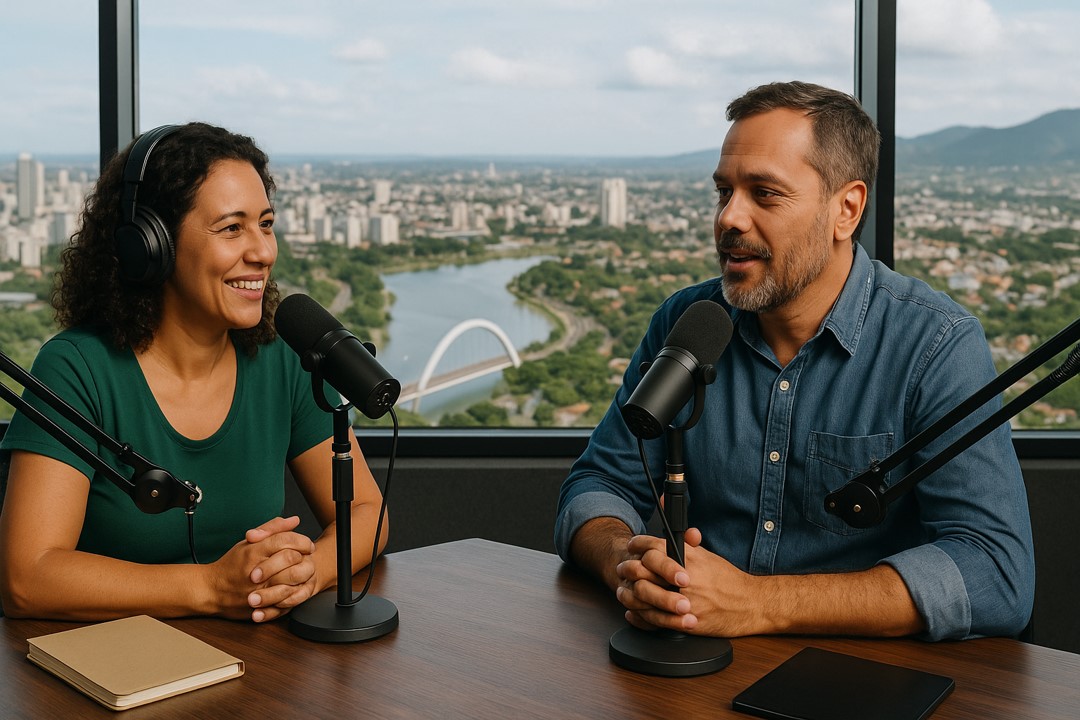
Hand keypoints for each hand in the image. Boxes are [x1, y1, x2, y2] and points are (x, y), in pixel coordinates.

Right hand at [209, 516, 316, 622]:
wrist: (210, 590)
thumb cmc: (231, 564)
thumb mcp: (249, 542)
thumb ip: (272, 529)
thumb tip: (295, 520)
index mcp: (254, 551)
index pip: (285, 540)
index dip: (302, 541)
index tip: (307, 545)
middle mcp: (256, 569)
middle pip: (291, 558)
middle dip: (304, 557)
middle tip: (307, 558)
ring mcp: (258, 589)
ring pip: (291, 580)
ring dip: (302, 576)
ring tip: (303, 573)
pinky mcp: (259, 605)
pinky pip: (284, 600)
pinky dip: (294, 594)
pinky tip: (294, 588)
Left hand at [615, 528, 765, 636]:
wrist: (751, 604)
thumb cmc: (729, 581)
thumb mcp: (708, 556)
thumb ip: (689, 545)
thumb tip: (681, 530)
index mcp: (688, 558)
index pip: (652, 546)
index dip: (637, 544)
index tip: (632, 547)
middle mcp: (684, 577)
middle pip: (642, 570)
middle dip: (628, 569)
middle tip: (624, 569)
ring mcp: (684, 600)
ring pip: (644, 596)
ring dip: (630, 595)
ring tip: (625, 592)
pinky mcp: (686, 621)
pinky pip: (655, 619)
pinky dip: (640, 617)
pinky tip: (635, 612)